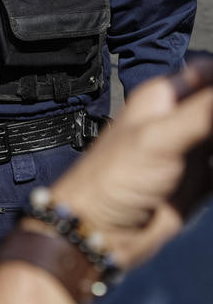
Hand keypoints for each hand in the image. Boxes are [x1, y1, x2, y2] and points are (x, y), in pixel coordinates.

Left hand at [47, 60, 212, 268]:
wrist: (100, 229)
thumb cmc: (114, 177)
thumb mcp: (161, 137)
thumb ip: (202, 113)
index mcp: (164, 98)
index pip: (208, 74)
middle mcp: (179, 119)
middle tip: (212, 144)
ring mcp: (189, 150)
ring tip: (212, 161)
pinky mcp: (197, 180)